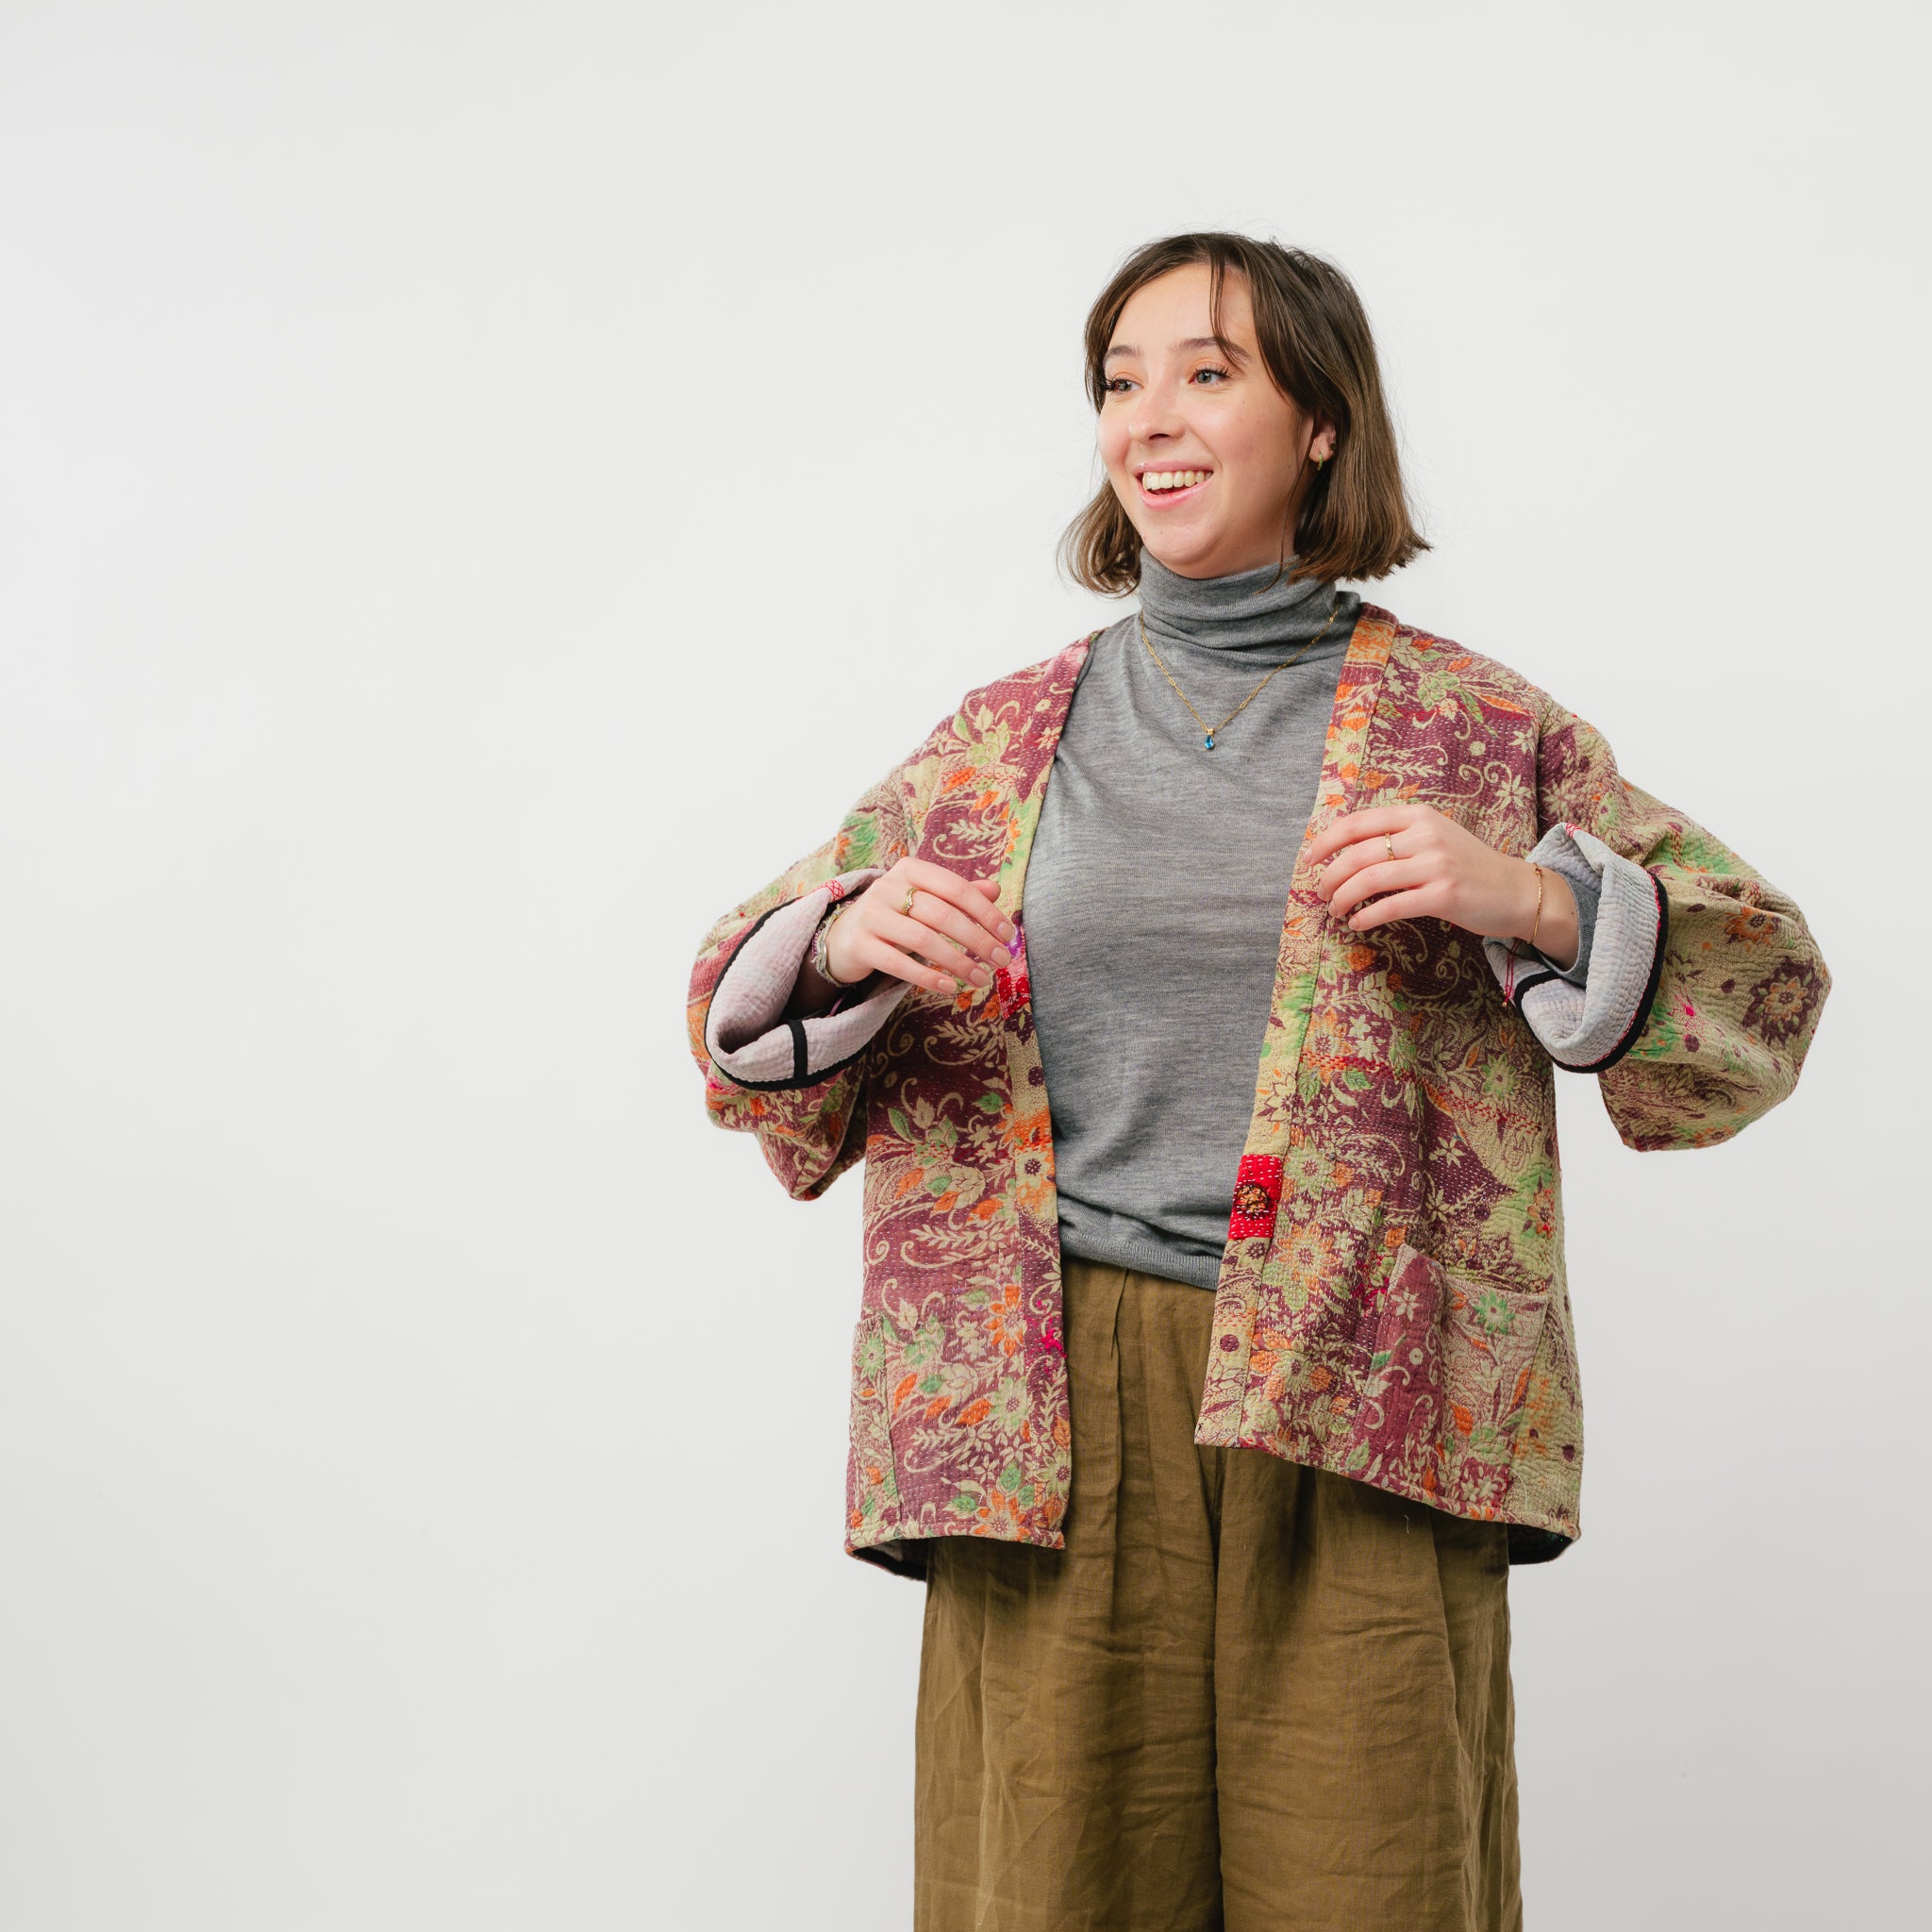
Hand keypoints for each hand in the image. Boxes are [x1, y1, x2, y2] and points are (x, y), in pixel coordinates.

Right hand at [817, 859, 1015, 999]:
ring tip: (981, 979)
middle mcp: (888, 887)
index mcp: (910, 870)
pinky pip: (897, 963)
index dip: (985, 911)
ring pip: (922, 939)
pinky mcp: (859, 944)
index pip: (956, 887)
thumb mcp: (927, 900)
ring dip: (957, 962)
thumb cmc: (897, 916)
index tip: (1008, 935)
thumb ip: (958, 894)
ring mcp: (870, 915)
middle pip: (941, 914)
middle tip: (1001, 961)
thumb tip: (995, 890)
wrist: (845, 935)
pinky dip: (927, 977)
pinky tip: (950, 987)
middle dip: (977, 940)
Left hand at [1304, 804, 1577, 968]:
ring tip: (1335, 911)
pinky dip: (1366, 917)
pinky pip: (1391, 906)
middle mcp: (1426, 835)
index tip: (1308, 859)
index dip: (1326, 841)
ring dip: (1343, 899)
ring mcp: (1436, 865)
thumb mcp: (1434, 836)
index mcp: (1419, 815)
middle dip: (1330, 876)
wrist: (1517, 890)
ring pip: (1369, 880)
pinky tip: (1357, 924)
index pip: (1359, 822)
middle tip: (1322, 894)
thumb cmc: (1468, 866)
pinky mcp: (1443, 895)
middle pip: (1358, 854)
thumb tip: (1345, 850)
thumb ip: (1397, 836)